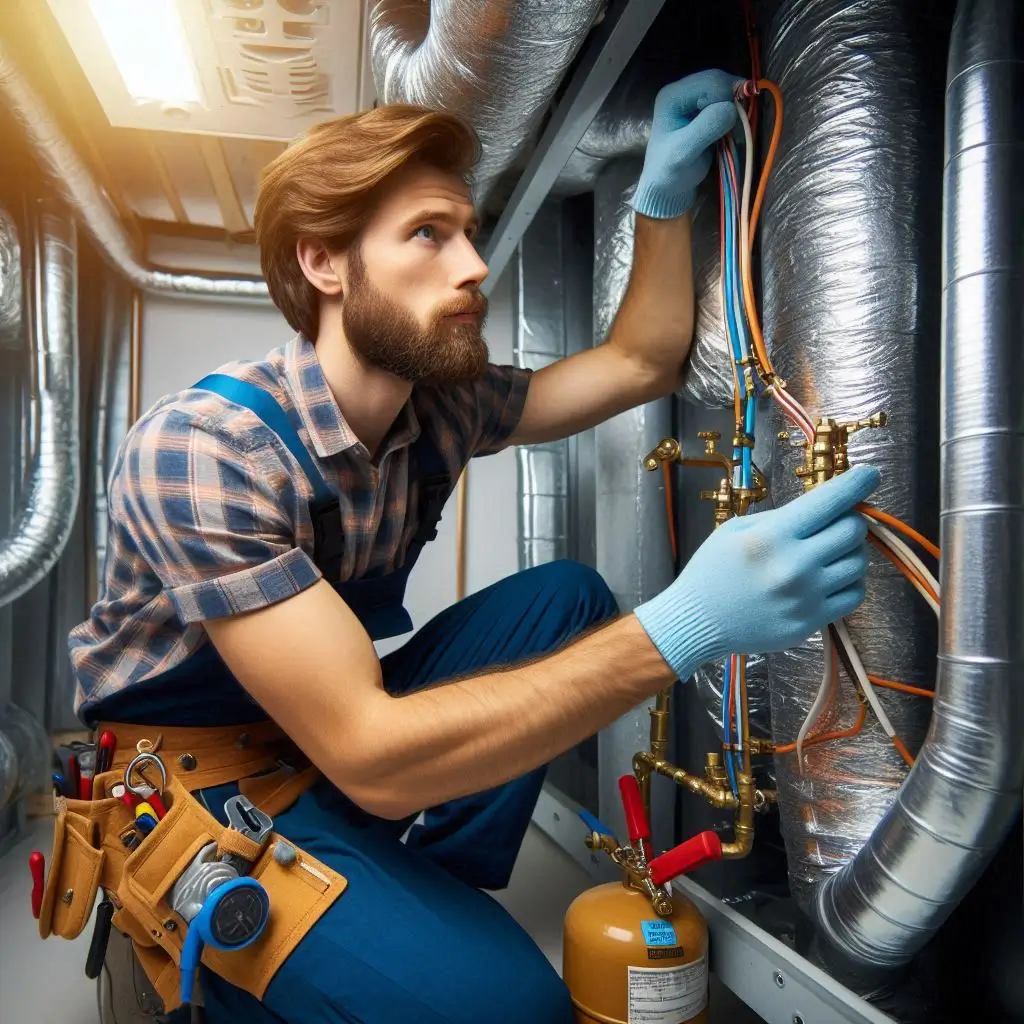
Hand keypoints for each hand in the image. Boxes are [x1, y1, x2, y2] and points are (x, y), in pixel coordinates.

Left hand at [632, 69, 741, 218]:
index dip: (726, 98)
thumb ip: (706, 127)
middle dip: (731, 101)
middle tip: (732, 128)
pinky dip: (733, 115)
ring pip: (726, 90)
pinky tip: (729, 132)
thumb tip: (730, 108)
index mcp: (673, 95)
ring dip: (734, 108)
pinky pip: (727, 103)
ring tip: (729, 132)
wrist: (667, 187)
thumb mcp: (684, 151)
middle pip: (720, 81)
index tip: (727, 124)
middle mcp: (683, 91)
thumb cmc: (670, 171)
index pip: (710, 81)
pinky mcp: (704, 110)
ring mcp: (694, 100)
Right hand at [634, 466, 880, 678]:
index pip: (829, 501)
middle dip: (850, 520)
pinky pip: (854, 595)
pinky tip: (830, 579)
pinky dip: (849, 582)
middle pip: (853, 530)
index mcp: (772, 535)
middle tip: (836, 523)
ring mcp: (805, 596)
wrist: (697, 620)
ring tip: (828, 554)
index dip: (857, 483)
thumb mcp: (737, 529)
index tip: (870, 475)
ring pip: (858, 563)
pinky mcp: (810, 621)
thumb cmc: (712, 570)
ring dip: (850, 552)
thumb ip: (782, 517)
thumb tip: (824, 507)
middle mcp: (793, 564)